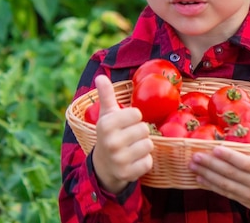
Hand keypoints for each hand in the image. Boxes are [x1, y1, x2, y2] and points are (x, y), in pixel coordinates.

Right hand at [91, 75, 153, 193]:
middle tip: (129, 138)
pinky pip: (148, 162)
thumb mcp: (106, 115)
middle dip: (140, 133)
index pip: (137, 114)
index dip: (134, 118)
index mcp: (106, 124)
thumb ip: (107, 96)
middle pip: (145, 129)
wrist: (102, 167)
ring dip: (143, 147)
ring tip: (131, 149)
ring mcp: (119, 159)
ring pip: (149, 145)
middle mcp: (111, 142)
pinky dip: (144, 162)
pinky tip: (133, 162)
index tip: (125, 124)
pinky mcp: (127, 173)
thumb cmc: (109, 135)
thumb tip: (100, 76)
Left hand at [188, 137, 249, 222]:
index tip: (216, 148)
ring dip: (207, 173)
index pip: (247, 164)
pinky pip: (225, 192)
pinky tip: (199, 179)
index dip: (231, 157)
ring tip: (192, 164)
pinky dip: (211, 185)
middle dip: (211, 164)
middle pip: (231, 173)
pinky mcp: (244, 201)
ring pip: (225, 183)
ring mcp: (249, 194)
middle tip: (195, 154)